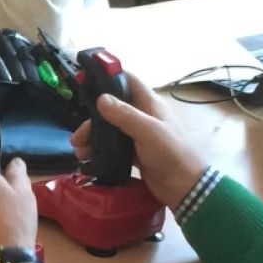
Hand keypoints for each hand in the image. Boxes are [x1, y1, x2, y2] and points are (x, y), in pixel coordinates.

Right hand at [69, 72, 206, 209]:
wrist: (185, 187)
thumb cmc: (171, 154)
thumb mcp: (148, 132)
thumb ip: (125, 115)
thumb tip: (100, 98)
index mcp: (149, 104)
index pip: (128, 80)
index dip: (108, 76)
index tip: (85, 79)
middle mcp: (143, 115)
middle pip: (112, 108)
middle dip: (93, 119)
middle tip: (77, 136)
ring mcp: (138, 134)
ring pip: (110, 128)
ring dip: (94, 137)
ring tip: (80, 152)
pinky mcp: (135, 151)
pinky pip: (113, 146)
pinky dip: (100, 150)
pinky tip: (89, 159)